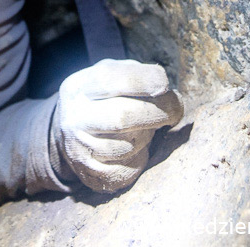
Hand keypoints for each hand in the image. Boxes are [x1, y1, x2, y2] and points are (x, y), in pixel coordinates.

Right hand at [51, 59, 184, 192]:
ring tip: (148, 128)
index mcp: (81, 87)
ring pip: (127, 147)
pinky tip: (138, 148)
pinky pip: (124, 171)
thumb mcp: (115, 75)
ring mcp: (78, 148)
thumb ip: (139, 77)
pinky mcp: (87, 173)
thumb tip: (165, 93)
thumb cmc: (107, 97)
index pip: (113, 80)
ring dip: (147, 137)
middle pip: (122, 118)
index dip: (145, 81)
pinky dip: (139, 160)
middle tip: (175, 111)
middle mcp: (75, 118)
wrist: (74, 132)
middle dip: (158, 113)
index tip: (165, 85)